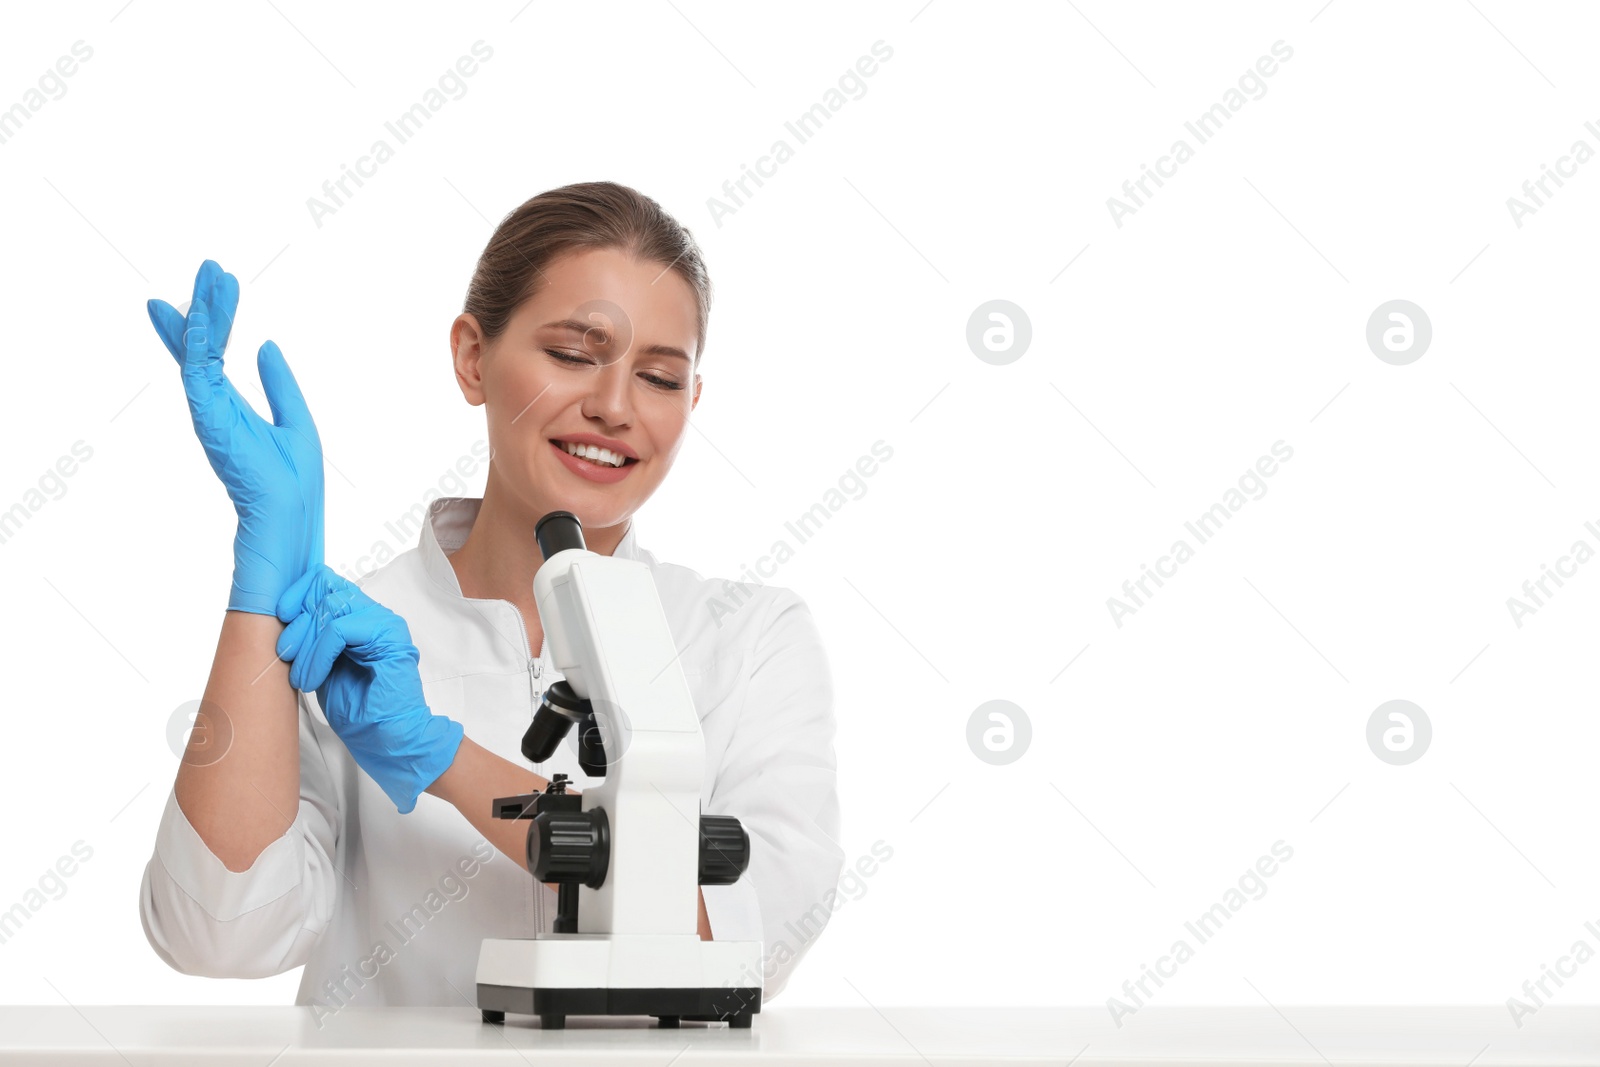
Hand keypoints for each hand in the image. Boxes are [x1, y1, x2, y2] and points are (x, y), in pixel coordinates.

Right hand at [147, 259, 324, 615]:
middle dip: (203, 306)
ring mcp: (209, 413)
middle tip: (208, 267)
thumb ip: (279, 383)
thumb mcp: (295, 419)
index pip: (212, 357)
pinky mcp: (211, 420)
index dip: (209, 322)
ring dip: (206, 312)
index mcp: (232, 408)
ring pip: (199, 352)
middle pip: (200, 347)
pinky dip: (202, 342)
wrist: (292, 520)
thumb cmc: (294, 482)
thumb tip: (266, 347)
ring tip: (210, 276)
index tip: (212, 286)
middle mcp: (214, 407)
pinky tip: (205, 315)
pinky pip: (200, 373)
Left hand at [275, 565, 463, 814]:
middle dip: (298, 620)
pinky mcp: (388, 639)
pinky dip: (318, 654)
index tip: (281, 616)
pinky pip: (339, 629)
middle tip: (286, 654)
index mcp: (361, 618)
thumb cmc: (358, 710)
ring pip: (331, 606)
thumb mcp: (322, 666)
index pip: (326, 580)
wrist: (387, 740)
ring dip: (306, 641)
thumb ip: (312, 640)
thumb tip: (285, 617)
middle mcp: (375, 615)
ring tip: (300, 674)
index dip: (298, 592)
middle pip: (326, 587)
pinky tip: (312, 679)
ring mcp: (385, 624)